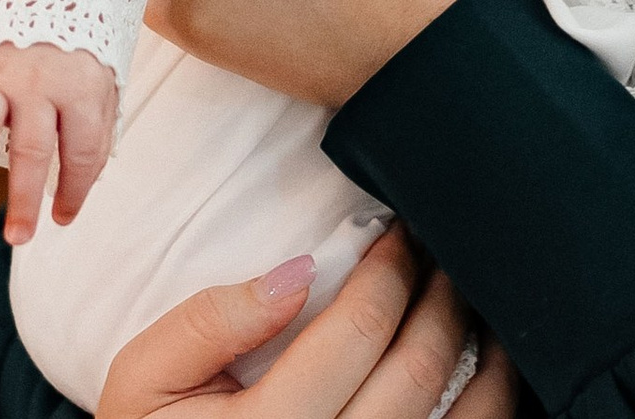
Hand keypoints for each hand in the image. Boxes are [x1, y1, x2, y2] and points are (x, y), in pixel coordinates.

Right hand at [0, 43, 116, 242]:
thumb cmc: (80, 54)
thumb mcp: (103, 86)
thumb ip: (94, 135)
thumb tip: (74, 193)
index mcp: (80, 86)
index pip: (80, 151)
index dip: (74, 190)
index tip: (62, 217)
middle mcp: (38, 82)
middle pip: (31, 147)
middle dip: (24, 197)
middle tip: (20, 238)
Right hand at [97, 227, 514, 418]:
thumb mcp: (142, 380)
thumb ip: (207, 322)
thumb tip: (298, 272)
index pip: (359, 331)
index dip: (391, 268)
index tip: (400, 233)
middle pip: (420, 367)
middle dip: (442, 294)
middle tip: (443, 251)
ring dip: (488, 351)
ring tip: (479, 303)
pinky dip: (492, 406)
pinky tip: (492, 373)